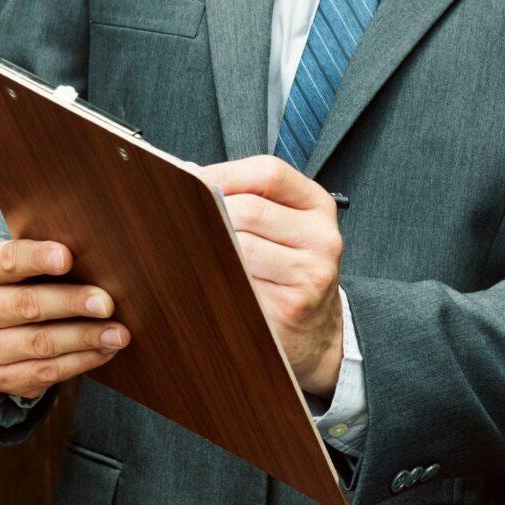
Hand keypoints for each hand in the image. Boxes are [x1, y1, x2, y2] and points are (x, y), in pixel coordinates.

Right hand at [0, 238, 127, 396]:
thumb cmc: (21, 285)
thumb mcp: (22, 264)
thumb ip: (48, 258)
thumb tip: (98, 260)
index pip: (6, 260)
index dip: (36, 258)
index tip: (67, 258)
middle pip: (27, 305)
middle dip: (72, 304)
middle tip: (107, 304)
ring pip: (40, 344)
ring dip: (84, 338)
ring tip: (118, 333)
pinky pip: (45, 372)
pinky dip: (80, 361)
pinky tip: (104, 351)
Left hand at [204, 155, 345, 398]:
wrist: (317, 331)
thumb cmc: (290, 271)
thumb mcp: (286, 226)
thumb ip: (249, 198)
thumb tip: (187, 175)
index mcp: (318, 206)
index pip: (269, 173)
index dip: (225, 174)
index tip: (193, 181)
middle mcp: (321, 237)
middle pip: (249, 210)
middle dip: (209, 213)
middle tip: (183, 221)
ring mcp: (310, 273)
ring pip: (241, 246)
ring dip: (209, 247)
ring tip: (195, 249)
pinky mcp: (291, 305)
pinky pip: (239, 282)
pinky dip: (216, 277)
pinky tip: (210, 278)